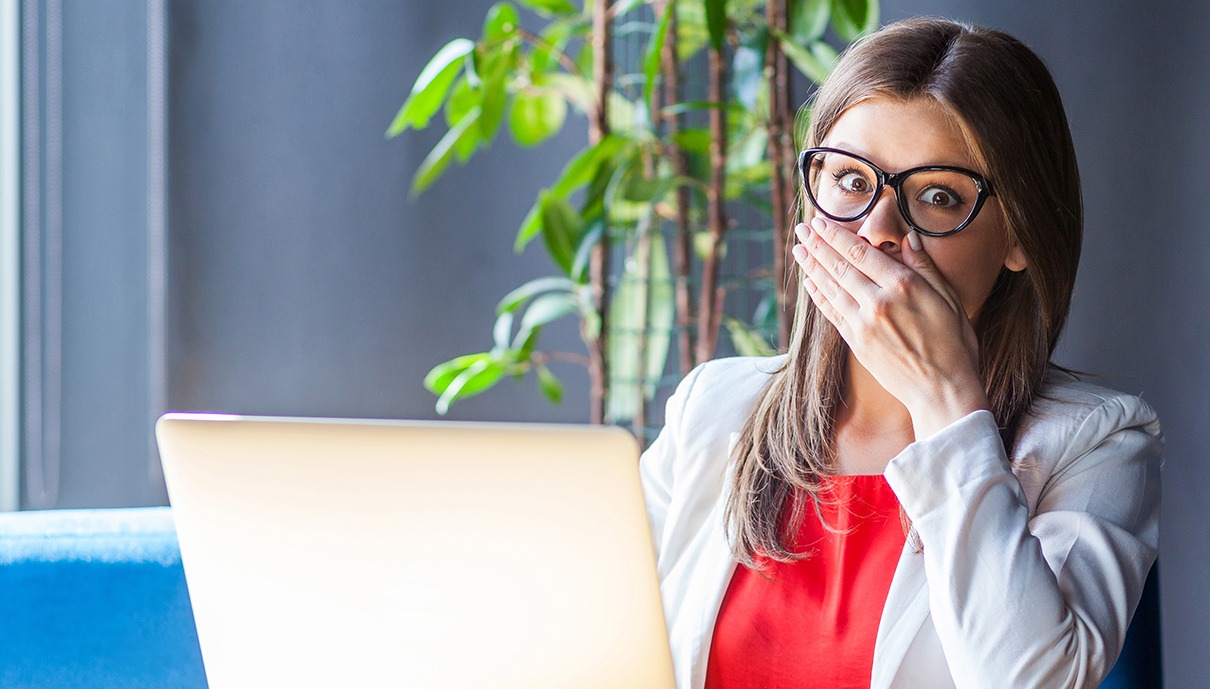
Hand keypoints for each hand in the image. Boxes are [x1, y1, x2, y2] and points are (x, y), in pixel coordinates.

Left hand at [791, 216, 988, 438]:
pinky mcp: (857, 343)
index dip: (835, 236)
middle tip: (800, 229)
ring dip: (811, 267)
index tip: (819, 222)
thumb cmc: (954, 344)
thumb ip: (925, 267)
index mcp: (902, 286)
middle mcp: (877, 302)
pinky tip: (810, 283)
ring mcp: (863, 324)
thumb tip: (909, 238)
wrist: (942, 391)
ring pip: (831, 288)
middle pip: (839, 267)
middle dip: (816, 245)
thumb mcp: (949, 299)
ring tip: (798, 251)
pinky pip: (832, 313)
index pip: (859, 252)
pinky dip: (819, 296)